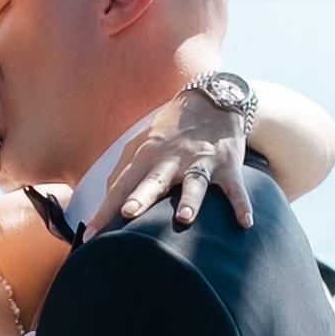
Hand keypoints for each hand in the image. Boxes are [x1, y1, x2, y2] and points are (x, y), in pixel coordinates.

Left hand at [86, 91, 255, 234]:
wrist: (214, 99)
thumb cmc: (173, 130)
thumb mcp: (143, 143)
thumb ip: (124, 170)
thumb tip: (106, 197)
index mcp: (147, 155)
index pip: (121, 186)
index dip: (104, 210)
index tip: (88, 236)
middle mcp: (172, 159)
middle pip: (154, 180)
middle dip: (142, 196)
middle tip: (128, 213)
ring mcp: (201, 161)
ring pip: (194, 182)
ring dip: (190, 200)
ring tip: (186, 218)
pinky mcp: (227, 164)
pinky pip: (234, 188)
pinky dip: (241, 204)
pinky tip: (245, 223)